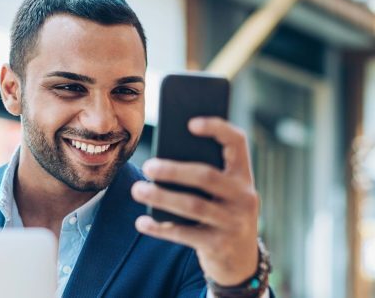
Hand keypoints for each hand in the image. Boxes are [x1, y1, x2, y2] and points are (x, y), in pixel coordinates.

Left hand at [132, 117, 259, 284]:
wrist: (240, 260)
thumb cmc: (220, 213)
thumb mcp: (221, 192)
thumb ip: (202, 174)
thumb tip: (160, 160)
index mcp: (243, 175)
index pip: (237, 142)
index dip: (217, 128)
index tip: (190, 123)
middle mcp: (244, 197)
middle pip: (206, 176)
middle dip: (173, 170)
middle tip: (148, 166)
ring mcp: (233, 222)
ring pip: (193, 205)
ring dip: (161, 196)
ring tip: (138, 189)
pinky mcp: (219, 245)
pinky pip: (184, 234)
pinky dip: (160, 228)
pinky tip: (141, 222)